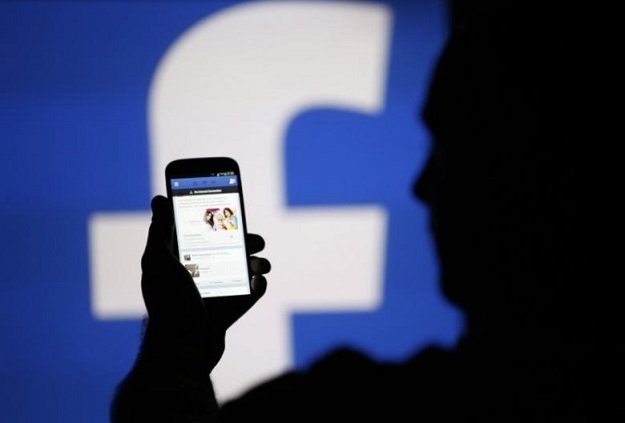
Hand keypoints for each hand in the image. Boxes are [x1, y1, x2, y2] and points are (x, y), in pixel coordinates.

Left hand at [138, 195, 269, 373]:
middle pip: (230, 248)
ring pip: (245, 268)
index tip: (232, 207)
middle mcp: (201, 272)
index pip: (204, 230)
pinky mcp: (231, 308)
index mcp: (184, 259)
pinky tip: (257, 282)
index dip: (219, 218)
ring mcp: (218, 290)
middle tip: (256, 240)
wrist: (181, 349)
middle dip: (247, 240)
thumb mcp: (158, 262)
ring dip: (257, 262)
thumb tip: (159, 199)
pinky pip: (252, 292)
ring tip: (259, 265)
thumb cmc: (166, 304)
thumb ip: (160, 230)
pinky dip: (258, 285)